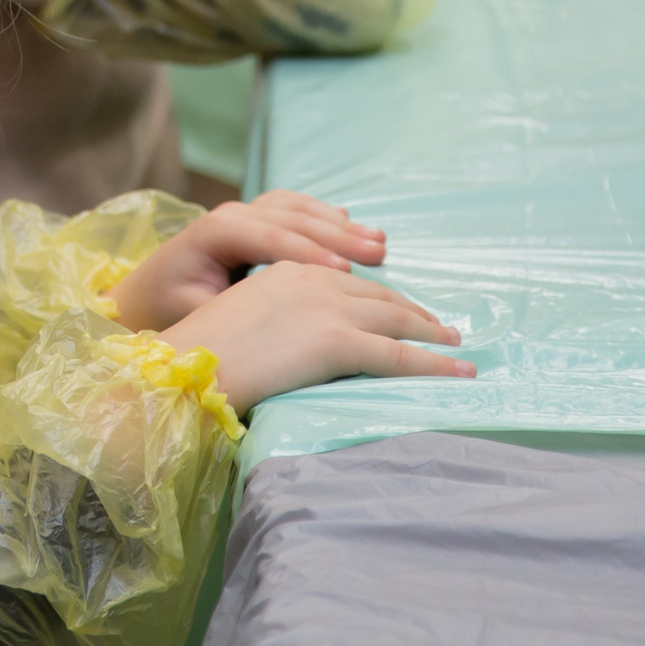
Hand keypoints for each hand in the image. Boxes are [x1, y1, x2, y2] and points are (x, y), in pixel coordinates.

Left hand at [110, 190, 385, 331]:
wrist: (144, 298)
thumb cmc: (170, 314)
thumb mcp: (197, 317)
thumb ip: (237, 311)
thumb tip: (282, 316)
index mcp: (212, 234)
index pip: (267, 237)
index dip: (307, 252)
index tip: (344, 271)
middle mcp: (230, 215)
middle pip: (290, 218)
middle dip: (336, 236)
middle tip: (377, 254)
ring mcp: (243, 212)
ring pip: (298, 210)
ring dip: (339, 226)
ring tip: (378, 243)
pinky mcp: (254, 220)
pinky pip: (295, 210)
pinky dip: (325, 218)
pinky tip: (353, 228)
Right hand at [161, 260, 470, 415]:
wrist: (186, 368)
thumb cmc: (200, 356)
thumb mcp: (240, 320)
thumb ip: (273, 318)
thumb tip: (291, 338)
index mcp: (286, 272)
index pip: (347, 281)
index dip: (381, 296)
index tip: (404, 309)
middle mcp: (312, 281)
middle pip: (379, 295)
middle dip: (415, 312)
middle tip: (443, 328)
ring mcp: (327, 309)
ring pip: (397, 321)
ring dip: (433, 335)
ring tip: (457, 348)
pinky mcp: (336, 342)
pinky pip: (399, 356)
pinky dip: (435, 365)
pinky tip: (459, 373)